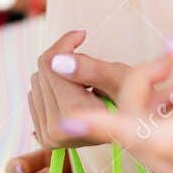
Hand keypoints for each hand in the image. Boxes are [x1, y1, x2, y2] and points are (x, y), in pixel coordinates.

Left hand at [8, 30, 172, 172]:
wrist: (137, 132)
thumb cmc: (136, 101)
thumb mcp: (121, 77)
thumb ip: (90, 67)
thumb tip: (56, 60)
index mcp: (74, 117)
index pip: (51, 64)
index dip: (66, 43)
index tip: (82, 35)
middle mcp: (55, 132)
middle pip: (42, 72)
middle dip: (65, 60)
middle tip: (90, 66)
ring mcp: (47, 137)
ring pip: (37, 81)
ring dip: (59, 74)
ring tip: (86, 85)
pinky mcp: (44, 137)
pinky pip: (35, 95)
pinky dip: (54, 87)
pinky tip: (75, 94)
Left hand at [72, 40, 172, 172]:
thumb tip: (172, 43)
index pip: (148, 135)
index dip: (103, 128)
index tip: (69, 119)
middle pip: (139, 139)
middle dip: (135, 99)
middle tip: (166, 66)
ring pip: (148, 157)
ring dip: (148, 122)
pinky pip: (166, 172)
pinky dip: (164, 145)